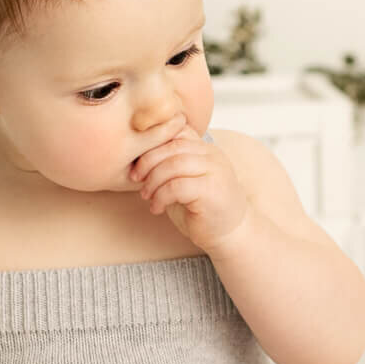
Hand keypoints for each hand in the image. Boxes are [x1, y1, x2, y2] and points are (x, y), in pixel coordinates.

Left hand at [127, 121, 249, 251]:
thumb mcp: (183, 179)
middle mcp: (213, 155)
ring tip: (146, 196)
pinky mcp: (211, 191)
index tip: (137, 162)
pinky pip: (177, 186)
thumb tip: (136, 152)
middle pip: (172, 146)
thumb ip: (169, 162)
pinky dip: (160, 197)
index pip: (176, 129)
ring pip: (173, 165)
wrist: (228, 234)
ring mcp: (215, 171)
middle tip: (135, 178)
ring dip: (153, 181)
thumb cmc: (201, 208)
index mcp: (205, 148)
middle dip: (147, 161)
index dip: (153, 142)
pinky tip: (157, 208)